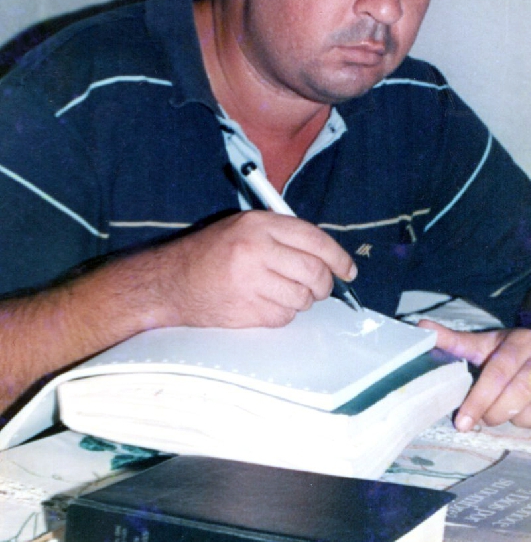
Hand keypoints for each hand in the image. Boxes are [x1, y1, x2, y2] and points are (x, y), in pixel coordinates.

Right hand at [161, 211, 356, 329]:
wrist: (171, 281)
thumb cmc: (211, 253)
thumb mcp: (244, 227)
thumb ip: (282, 235)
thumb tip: (326, 255)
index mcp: (259, 224)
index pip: (315, 239)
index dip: (338, 257)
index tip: (348, 270)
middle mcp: (256, 250)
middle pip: (314, 271)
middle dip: (324, 284)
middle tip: (318, 287)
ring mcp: (251, 282)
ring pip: (302, 298)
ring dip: (300, 300)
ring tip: (281, 292)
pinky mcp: (246, 310)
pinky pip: (284, 317)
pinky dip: (282, 314)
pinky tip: (264, 303)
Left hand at [418, 320, 530, 431]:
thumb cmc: (517, 351)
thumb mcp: (488, 343)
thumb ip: (455, 341)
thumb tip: (421, 328)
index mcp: (518, 343)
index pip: (496, 374)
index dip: (478, 400)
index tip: (462, 423)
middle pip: (518, 395)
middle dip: (496, 413)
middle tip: (486, 419)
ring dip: (520, 420)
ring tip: (512, 411)